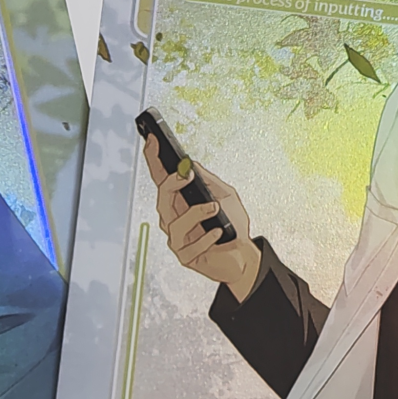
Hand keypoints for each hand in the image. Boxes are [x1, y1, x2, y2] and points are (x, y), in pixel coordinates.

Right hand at [143, 134, 260, 302]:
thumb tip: (191, 164)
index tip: (152, 142)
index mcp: (181, 202)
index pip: (162, 179)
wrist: (245, 255)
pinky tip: (218, 232)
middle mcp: (175, 219)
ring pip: (173, 223)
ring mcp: (178, 239)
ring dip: (195, 213)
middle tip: (186, 175)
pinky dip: (206, 237)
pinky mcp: (186, 256)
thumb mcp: (226, 195)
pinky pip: (189, 246)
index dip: (154, 160)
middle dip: (171, 184)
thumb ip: (208, 180)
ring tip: (214, 208)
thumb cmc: (234, 227)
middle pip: (162, 199)